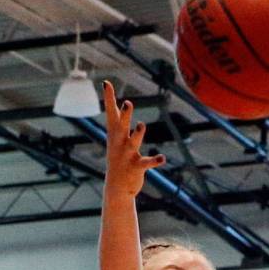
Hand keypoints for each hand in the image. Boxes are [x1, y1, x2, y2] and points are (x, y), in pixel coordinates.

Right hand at [102, 80, 164, 196]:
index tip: (106, 83)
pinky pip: (147, 163)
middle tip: (128, 103)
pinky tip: (162, 158)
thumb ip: (119, 120)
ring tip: (141, 124)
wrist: (116, 187)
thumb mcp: (116, 138)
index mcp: (115, 135)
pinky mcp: (136, 167)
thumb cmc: (118, 158)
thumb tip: (120, 103)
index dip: (109, 98)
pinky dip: (154, 161)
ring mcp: (127, 155)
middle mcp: (120, 143)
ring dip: (137, 134)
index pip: (111, 113)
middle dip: (125, 115)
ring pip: (133, 142)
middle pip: (122, 126)